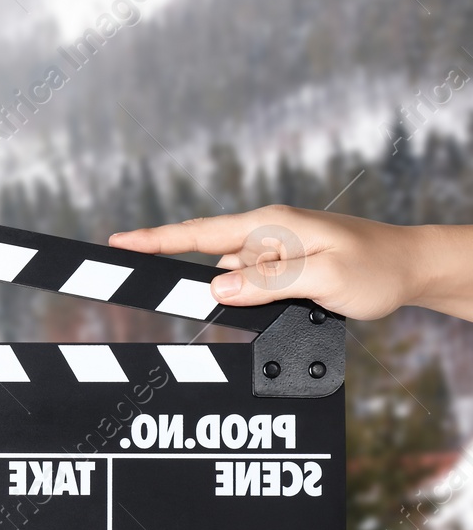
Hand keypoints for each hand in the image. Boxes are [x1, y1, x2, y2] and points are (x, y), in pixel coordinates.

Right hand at [109, 205, 455, 320]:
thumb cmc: (376, 267)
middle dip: (222, 291)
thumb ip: (267, 282)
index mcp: (269, 226)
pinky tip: (302, 304)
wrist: (412, 268)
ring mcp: (272, 252)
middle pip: (214, 265)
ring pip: (234, 282)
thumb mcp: (324, 277)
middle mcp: (265, 234)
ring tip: (309, 301)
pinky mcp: (281, 269)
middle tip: (273, 300)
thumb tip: (216, 287)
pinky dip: (264, 302)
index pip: (197, 233)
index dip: (154, 240)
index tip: (117, 243)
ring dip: (254, 302)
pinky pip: (254, 288)